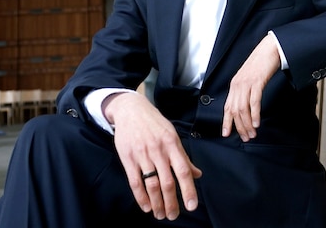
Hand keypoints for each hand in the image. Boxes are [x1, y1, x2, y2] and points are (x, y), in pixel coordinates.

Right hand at [104, 92, 202, 220]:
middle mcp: (158, 150)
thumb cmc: (154, 123)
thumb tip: (198, 174)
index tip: (192, 206)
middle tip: (174, 216)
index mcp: (172, 144)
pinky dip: (141, 197)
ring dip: (157, 203)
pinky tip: (146, 206)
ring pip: (152, 184)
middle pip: (167, 182)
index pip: (183, 171)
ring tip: (160, 214)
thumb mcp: (172, 135)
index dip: (188, 190)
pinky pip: (135, 182)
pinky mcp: (128, 158)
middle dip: (171, 203)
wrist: (131, 109)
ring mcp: (143, 154)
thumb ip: (184, 156)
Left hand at [222, 32, 280, 141]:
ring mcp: (246, 83)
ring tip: (252, 133)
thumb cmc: (261, 64)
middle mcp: (237, 85)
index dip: (226, 122)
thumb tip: (245, 107)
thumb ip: (245, 90)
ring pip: (243, 108)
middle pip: (235, 111)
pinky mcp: (257, 81)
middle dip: (240, 127)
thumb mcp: (249, 78)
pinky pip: (254, 101)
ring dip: (247, 124)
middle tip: (246, 137)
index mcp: (234, 85)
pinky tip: (256, 122)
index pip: (227, 107)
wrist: (269, 49)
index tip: (226, 134)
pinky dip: (254, 114)